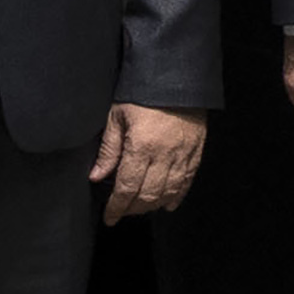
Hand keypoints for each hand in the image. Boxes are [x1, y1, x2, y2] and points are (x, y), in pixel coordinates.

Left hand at [88, 103, 206, 223]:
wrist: (176, 76)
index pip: (126, 188)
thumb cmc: (142, 93)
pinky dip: (178, 195)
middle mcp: (164, 154)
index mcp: (141, 146)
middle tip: (122, 212)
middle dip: (133, 209)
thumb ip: (108, 150)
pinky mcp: (196, 150)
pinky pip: (188, 179)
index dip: (117, 207)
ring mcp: (183, 153)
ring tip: (141, 208)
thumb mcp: (117, 117)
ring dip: (153, 205)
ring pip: (169, 191)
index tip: (109, 217)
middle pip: (148, 194)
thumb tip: (97, 176)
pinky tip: (168, 204)